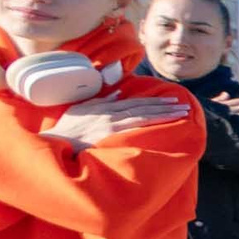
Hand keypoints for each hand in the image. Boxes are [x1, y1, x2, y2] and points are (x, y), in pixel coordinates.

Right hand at [42, 96, 181, 149]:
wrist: (53, 144)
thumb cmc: (65, 132)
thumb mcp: (81, 110)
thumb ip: (100, 102)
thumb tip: (118, 94)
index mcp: (103, 107)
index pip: (135, 103)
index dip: (154, 102)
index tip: (172, 101)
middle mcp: (108, 113)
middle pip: (142, 107)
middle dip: (165, 106)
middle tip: (185, 106)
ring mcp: (109, 123)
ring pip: (142, 114)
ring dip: (163, 112)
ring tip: (181, 112)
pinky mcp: (108, 132)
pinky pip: (133, 124)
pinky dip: (148, 120)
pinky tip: (163, 120)